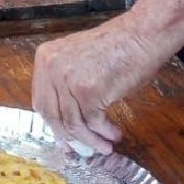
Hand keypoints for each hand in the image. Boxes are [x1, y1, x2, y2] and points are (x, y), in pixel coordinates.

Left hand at [31, 15, 160, 152]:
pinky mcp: (88, 91)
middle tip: (83, 148)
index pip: (41, 101)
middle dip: (70, 136)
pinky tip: (114, 135)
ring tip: (105, 145)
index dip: (54, 123)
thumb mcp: (79, 59)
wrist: (142, 35)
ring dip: (90, 140)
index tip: (65, 138)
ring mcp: (68, 78)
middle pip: (52, 116)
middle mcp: (51, 67)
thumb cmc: (118, 47)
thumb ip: (65, 84)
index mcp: (45, 57)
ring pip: (73, 124)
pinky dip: (104, 133)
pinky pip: (92, 123)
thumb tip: (64, 121)